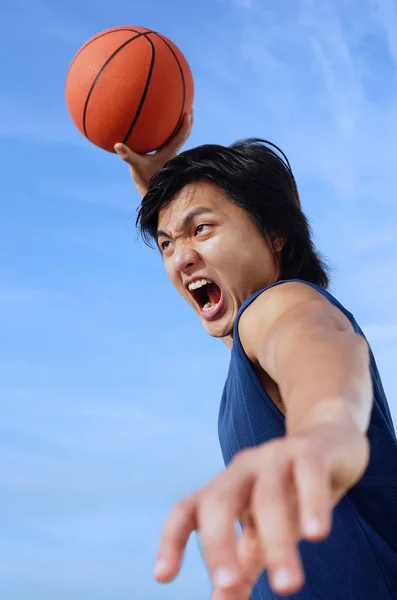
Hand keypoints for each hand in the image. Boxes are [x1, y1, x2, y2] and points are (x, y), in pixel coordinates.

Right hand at [114, 112, 192, 197]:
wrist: (152, 195)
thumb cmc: (145, 181)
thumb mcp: (136, 167)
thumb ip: (128, 156)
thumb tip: (117, 145)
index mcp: (170, 153)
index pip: (181, 136)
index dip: (186, 124)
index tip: (189, 111)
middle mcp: (172, 154)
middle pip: (184, 135)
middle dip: (187, 122)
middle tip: (189, 107)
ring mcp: (169, 157)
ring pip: (178, 140)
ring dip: (181, 128)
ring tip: (180, 115)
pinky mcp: (165, 160)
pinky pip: (169, 144)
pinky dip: (169, 135)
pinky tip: (161, 131)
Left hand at [153, 427, 368, 598]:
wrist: (329, 446)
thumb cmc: (289, 495)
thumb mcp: (263, 533)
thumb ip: (243, 566)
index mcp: (224, 488)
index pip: (186, 510)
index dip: (171, 540)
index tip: (163, 577)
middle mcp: (243, 469)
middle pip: (218, 501)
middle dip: (219, 543)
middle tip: (227, 585)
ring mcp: (276, 456)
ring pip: (269, 496)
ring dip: (277, 542)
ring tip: (288, 586)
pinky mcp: (312, 451)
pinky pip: (308, 472)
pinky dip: (312, 502)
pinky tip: (316, 534)